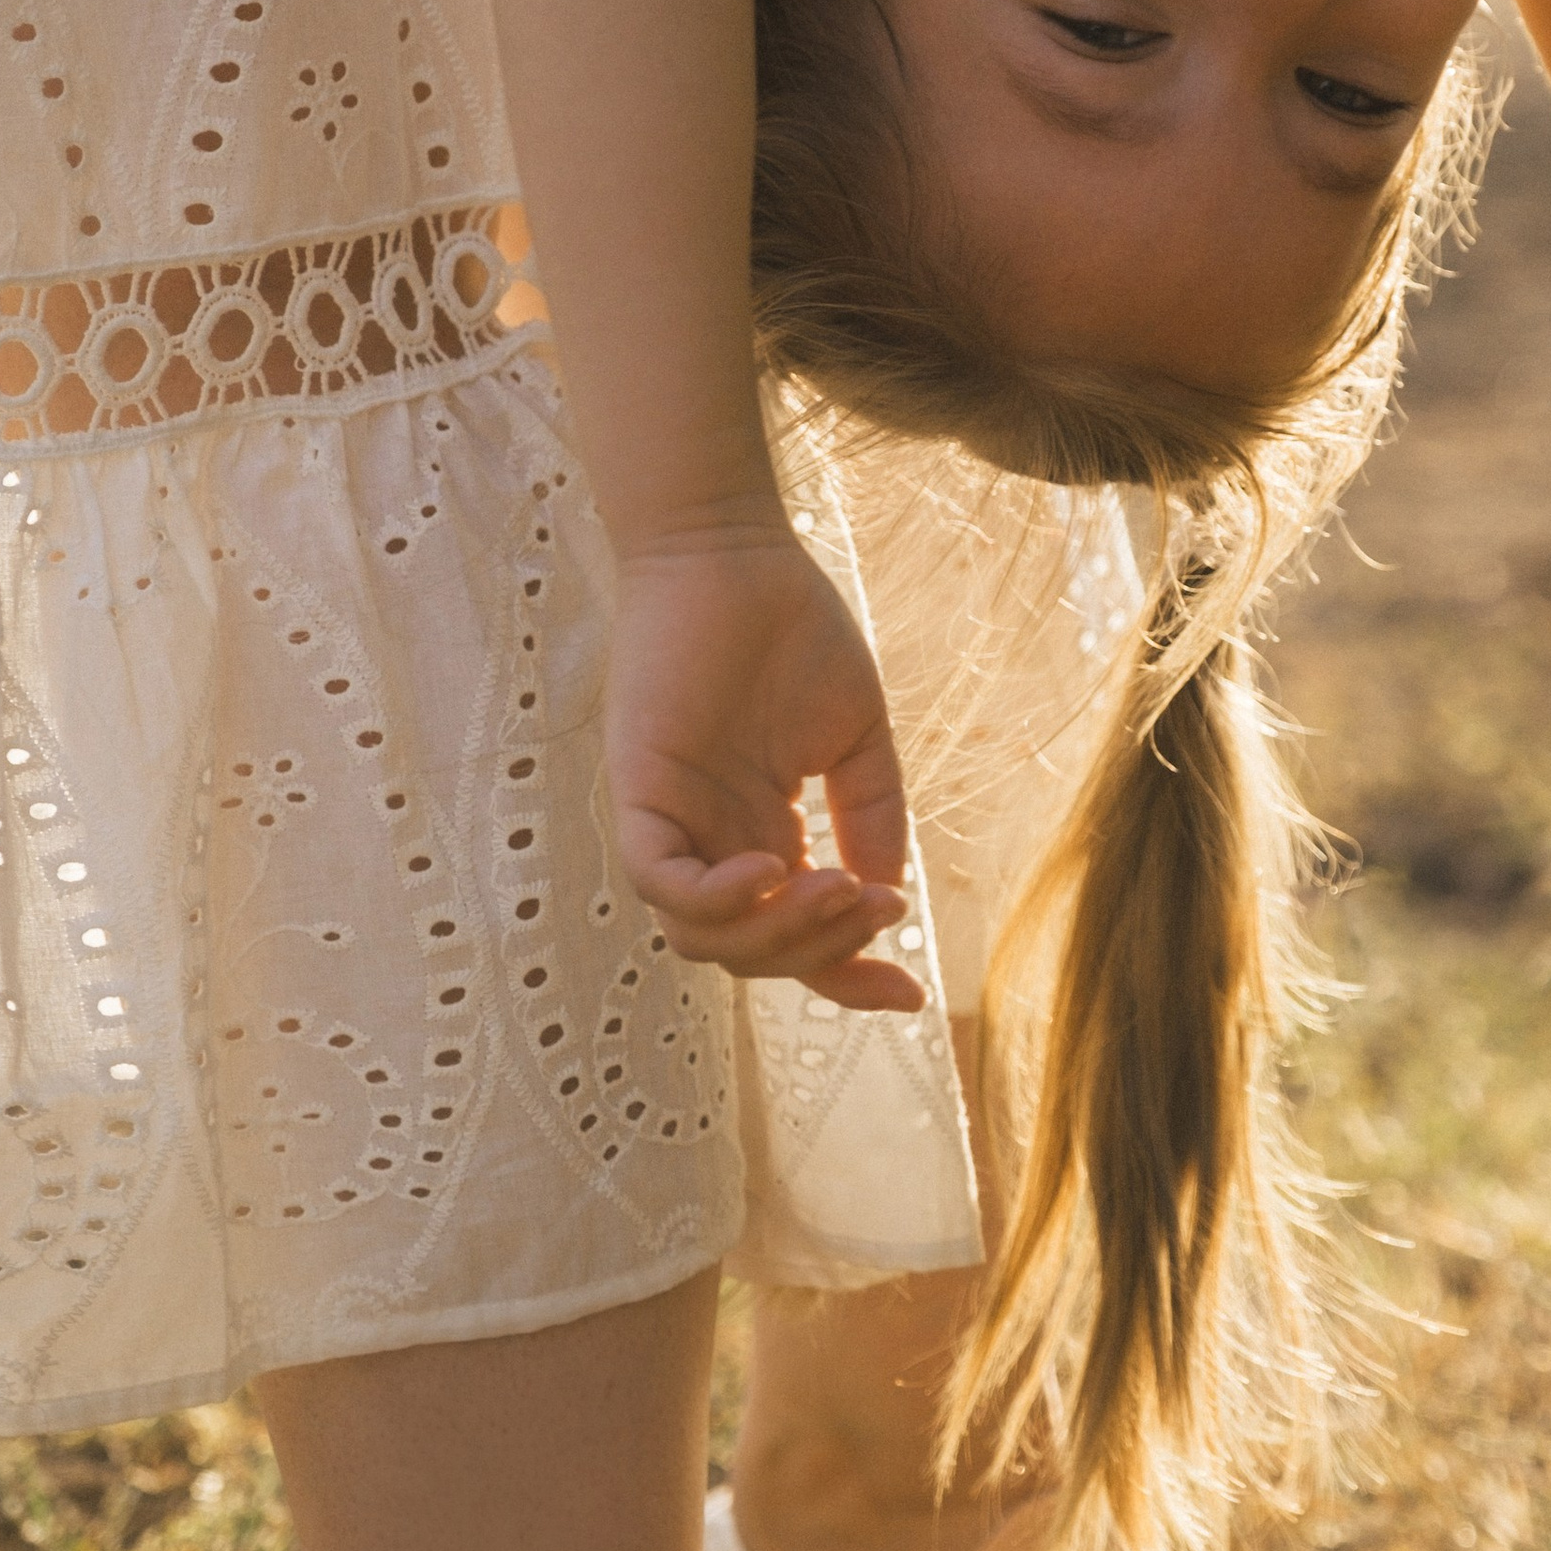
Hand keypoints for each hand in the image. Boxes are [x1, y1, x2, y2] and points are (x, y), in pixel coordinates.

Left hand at [603, 530, 925, 1009]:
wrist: (734, 551)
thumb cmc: (792, 629)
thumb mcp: (854, 739)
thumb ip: (871, 815)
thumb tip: (885, 898)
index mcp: (759, 835)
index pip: (795, 941)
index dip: (848, 980)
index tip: (911, 999)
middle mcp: (710, 842)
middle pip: (751, 954)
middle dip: (821, 949)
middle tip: (876, 904)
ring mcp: (670, 822)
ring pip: (702, 936)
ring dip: (778, 931)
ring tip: (836, 886)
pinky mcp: (638, 792)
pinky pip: (661, 881)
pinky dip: (716, 896)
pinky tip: (776, 866)